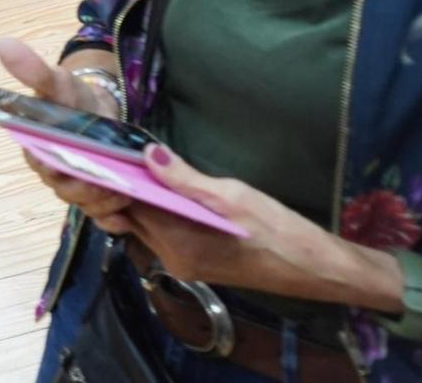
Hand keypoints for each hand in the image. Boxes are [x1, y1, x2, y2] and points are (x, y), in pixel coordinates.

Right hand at [0, 37, 134, 225]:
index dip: (59, 169)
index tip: (75, 164)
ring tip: (125, 191)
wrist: (100, 113)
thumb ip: (33, 70)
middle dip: (89, 188)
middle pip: (67, 190)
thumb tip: (3, 43)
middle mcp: (52, 173)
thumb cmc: (73, 99)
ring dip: (105, 201)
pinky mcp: (97, 200)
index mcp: (36, 148)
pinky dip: (113, 220)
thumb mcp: (58, 82)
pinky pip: (102, 218)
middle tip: (111, 180)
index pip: (43, 166)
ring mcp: (75, 188)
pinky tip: (126, 215)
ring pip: (86, 204)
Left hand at [114, 146, 384, 303]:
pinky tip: (168, 191)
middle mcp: (171, 259)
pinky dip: (159, 212)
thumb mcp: (231, 195)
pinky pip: (163, 234)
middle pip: (132, 218)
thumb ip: (185, 178)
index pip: (128, 206)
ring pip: (145, 226)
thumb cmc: (277, 229)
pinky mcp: (194, 265)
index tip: (106, 152)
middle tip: (123, 154)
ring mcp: (182, 265)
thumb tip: (148, 155)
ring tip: (145, 167)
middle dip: (125, 188)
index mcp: (176, 243)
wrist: (315, 268)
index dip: (116, 178)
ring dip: (143, 200)